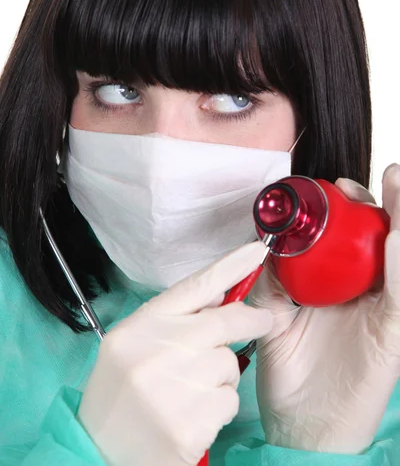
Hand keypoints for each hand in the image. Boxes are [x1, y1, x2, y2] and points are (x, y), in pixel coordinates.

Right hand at [78, 241, 272, 465]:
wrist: (98, 452)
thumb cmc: (120, 392)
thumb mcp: (133, 343)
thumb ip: (173, 316)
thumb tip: (220, 293)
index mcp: (140, 327)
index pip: (194, 287)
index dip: (231, 265)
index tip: (257, 252)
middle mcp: (155, 352)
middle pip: (223, 321)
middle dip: (251, 319)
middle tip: (264, 321)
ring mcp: (172, 389)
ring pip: (229, 364)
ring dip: (221, 375)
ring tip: (189, 391)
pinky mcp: (189, 426)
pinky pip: (228, 401)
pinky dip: (219, 408)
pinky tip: (192, 416)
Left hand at [249, 164, 399, 453]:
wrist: (300, 426)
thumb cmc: (292, 372)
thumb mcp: (273, 315)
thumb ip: (271, 282)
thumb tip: (263, 245)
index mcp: (344, 288)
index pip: (357, 238)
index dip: (352, 209)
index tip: (336, 187)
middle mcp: (369, 295)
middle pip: (387, 240)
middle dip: (382, 204)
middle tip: (370, 180)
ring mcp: (384, 314)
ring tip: (397, 182)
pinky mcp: (391, 338)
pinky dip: (398, 266)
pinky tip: (396, 238)